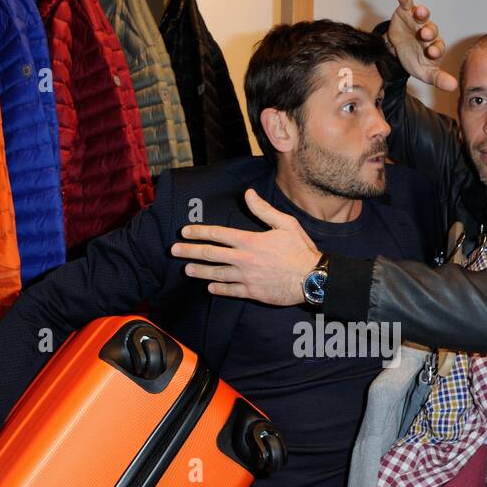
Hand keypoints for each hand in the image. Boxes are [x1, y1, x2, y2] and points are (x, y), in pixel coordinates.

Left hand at [170, 188, 320, 305]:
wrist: (312, 279)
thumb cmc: (301, 250)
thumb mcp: (285, 224)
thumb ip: (263, 210)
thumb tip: (248, 194)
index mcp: (249, 241)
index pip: (218, 234)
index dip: (199, 232)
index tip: (184, 232)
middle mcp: (243, 259)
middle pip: (211, 254)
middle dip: (190, 251)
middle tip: (174, 250)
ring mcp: (246, 278)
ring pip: (216, 274)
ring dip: (199, 271)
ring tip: (186, 269)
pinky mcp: (252, 292)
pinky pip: (230, 291)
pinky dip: (218, 289)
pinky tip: (209, 287)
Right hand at [387, 0, 456, 92]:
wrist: (395, 51)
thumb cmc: (413, 60)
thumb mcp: (425, 73)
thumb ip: (439, 79)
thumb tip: (454, 87)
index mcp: (434, 46)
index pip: (438, 47)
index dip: (435, 49)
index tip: (432, 53)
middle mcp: (428, 31)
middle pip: (431, 30)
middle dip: (428, 31)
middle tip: (425, 35)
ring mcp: (417, 20)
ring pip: (422, 15)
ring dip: (422, 13)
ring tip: (419, 12)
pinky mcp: (406, 12)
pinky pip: (407, 3)